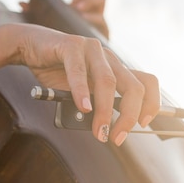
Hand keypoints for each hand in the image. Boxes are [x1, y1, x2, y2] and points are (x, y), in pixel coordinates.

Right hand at [13, 24, 158, 145]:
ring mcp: (92, 50)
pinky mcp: (71, 45)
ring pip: (108, 81)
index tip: (143, 123)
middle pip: (134, 86)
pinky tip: (84, 107)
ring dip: (105, 111)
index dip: (151, 103)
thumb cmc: (58, 72)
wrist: (31, 47)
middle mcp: (110, 58)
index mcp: (117, 69)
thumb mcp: (82, 93)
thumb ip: (95, 106)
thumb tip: (103, 131)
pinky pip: (79, 70)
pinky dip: (82, 91)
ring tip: (98, 131)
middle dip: (129, 116)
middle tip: (117, 137)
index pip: (147, 83)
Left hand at [19, 0, 109, 38]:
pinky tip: (82, 21)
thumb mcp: (42, 22)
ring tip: (77, 9)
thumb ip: (33, 11)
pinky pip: (102, 19)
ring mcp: (99, 18)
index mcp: (79, 2)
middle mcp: (91, 8)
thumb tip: (21, 2)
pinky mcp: (103, 30)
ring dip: (89, 1)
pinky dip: (93, 18)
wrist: (65, 60)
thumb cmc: (53, 39)